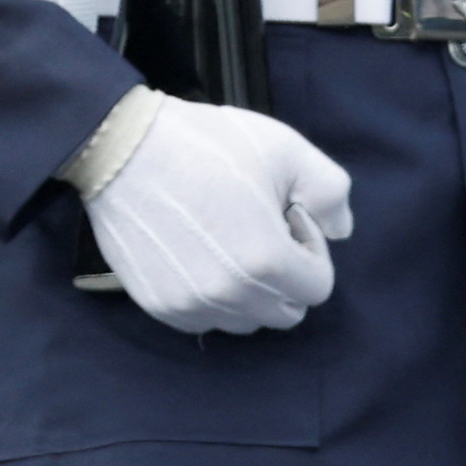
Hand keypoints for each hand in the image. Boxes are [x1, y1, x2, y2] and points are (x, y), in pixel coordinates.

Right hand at [68, 90, 352, 335]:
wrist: (124, 147)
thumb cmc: (207, 144)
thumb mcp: (285, 149)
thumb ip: (330, 193)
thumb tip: (340, 231)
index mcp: (267, 261)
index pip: (318, 288)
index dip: (311, 250)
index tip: (287, 216)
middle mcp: (229, 295)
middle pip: (285, 312)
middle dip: (286, 275)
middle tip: (261, 228)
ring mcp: (190, 304)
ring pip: (244, 321)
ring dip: (249, 291)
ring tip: (228, 240)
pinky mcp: (159, 305)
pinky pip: (204, 320)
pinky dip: (212, 298)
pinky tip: (200, 252)